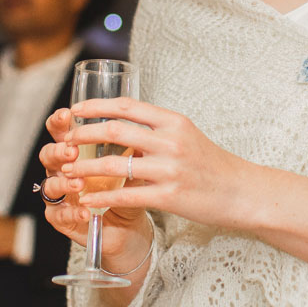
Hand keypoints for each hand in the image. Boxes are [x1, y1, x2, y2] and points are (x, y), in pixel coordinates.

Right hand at [36, 106, 153, 269]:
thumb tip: (140, 132)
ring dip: (63, 183)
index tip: (67, 114)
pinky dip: (72, 212)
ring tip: (78, 183)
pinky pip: (59, 214)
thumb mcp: (131, 168)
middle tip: (71, 151)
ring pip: (49, 185)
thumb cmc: (127, 191)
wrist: (129, 226)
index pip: (62, 131)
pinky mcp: (61, 218)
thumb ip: (131, 152)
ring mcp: (60, 194)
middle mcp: (64, 170)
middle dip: (58, 151)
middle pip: (48, 155)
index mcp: (77, 150)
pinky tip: (85, 212)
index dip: (59, 122)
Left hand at [61, 96, 252, 230]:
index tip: (76, 110)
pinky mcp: (168, 197)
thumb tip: (123, 129)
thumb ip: (157, 132)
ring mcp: (170, 169)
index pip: (128, 106)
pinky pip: (125, 195)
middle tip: (66, 140)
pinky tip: (86, 200)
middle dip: (84, 134)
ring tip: (68, 172)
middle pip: (115, 130)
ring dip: (86, 168)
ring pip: (114, 164)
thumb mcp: (187, 137)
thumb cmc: (212, 165)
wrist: (242, 192)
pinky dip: (101, 197)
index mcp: (174, 122)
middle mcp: (171, 141)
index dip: (97, 106)